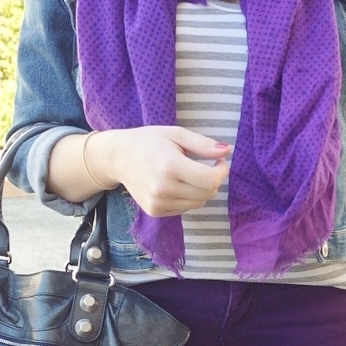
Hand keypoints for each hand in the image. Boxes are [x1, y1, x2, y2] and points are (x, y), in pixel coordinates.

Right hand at [90, 126, 230, 216]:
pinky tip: (177, 184)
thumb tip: (227, 151)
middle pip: (207, 194)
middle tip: (207, 166)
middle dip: (213, 180)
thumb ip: (203, 144)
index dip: (221, 172)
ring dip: (202, 190)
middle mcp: (163, 188)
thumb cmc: (149, 142)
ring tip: (189, 174)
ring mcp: (157, 202)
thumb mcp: (176, 134)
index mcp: (169, 165)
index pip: (210, 180)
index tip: (219, 162)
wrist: (118, 158)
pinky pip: (185, 208)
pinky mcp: (155, 211)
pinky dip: (188, 197)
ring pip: (199, 203)